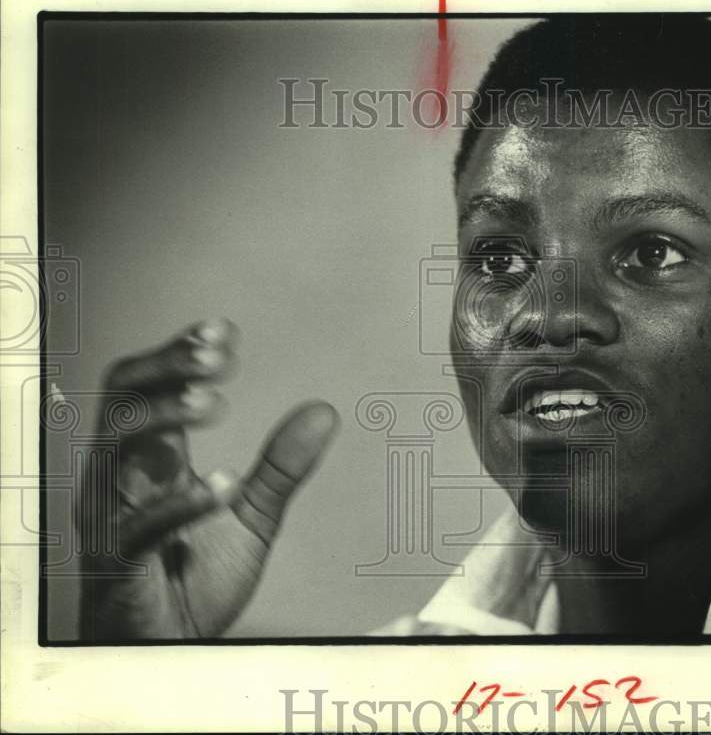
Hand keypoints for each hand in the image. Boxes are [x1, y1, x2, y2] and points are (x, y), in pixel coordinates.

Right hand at [76, 318, 339, 639]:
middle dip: (167, 366)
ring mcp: (114, 516)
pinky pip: (138, 525)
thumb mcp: (252, 514)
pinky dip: (181, 501)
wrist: (173, 650)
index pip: (147, 386)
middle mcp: (122, 477)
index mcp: (149, 459)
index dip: (178, 353)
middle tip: (218, 356)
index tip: (223, 332)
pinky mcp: (120, 562)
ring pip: (116, 442)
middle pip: (123, 396)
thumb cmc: (194, 580)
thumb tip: (324, 412)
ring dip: (166, 413)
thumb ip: (282, 464)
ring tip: (218, 402)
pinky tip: (224, 485)